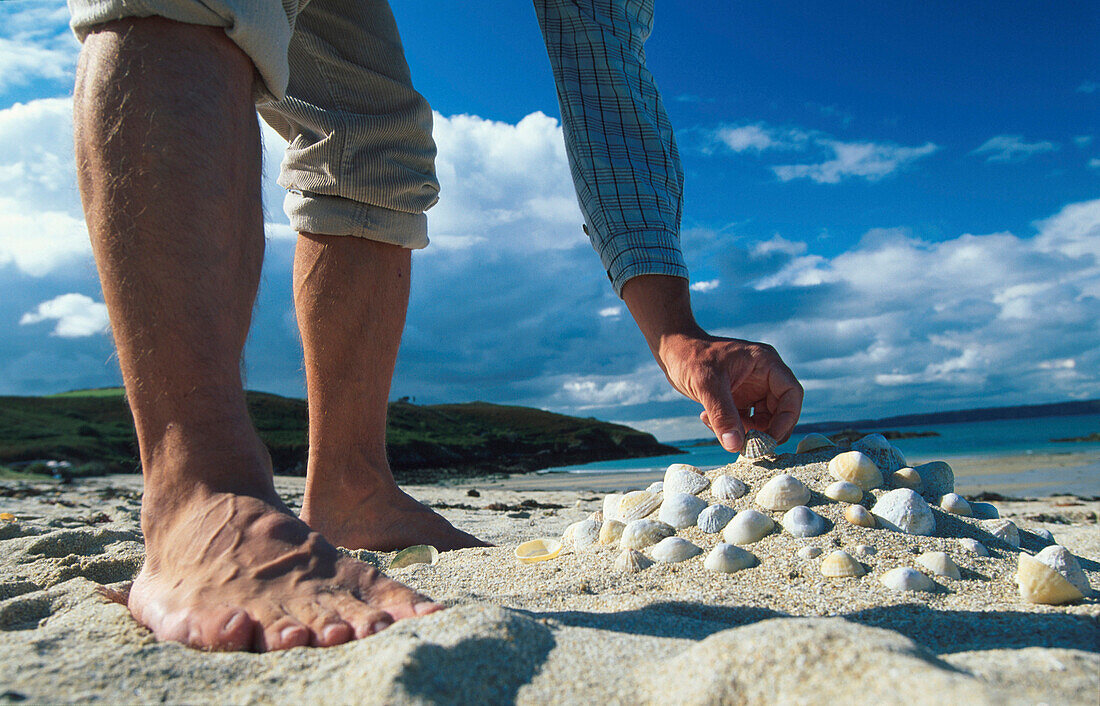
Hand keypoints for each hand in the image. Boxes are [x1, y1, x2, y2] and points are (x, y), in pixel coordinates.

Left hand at [657, 333, 802, 450]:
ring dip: (743, 430)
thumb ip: (723, 415)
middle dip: (764, 430)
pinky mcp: (738, 398)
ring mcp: (751, 388)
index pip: (791, 394)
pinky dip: (729, 426)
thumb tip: (736, 446)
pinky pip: (744, 421)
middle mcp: (763, 376)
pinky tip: (706, 418)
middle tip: (744, 443)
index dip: (787, 418)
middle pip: (780, 411)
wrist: (672, 351)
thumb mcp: (707, 385)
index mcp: (766, 363)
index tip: (770, 439)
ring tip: (714, 422)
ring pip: (762, 420)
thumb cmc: (691, 357)